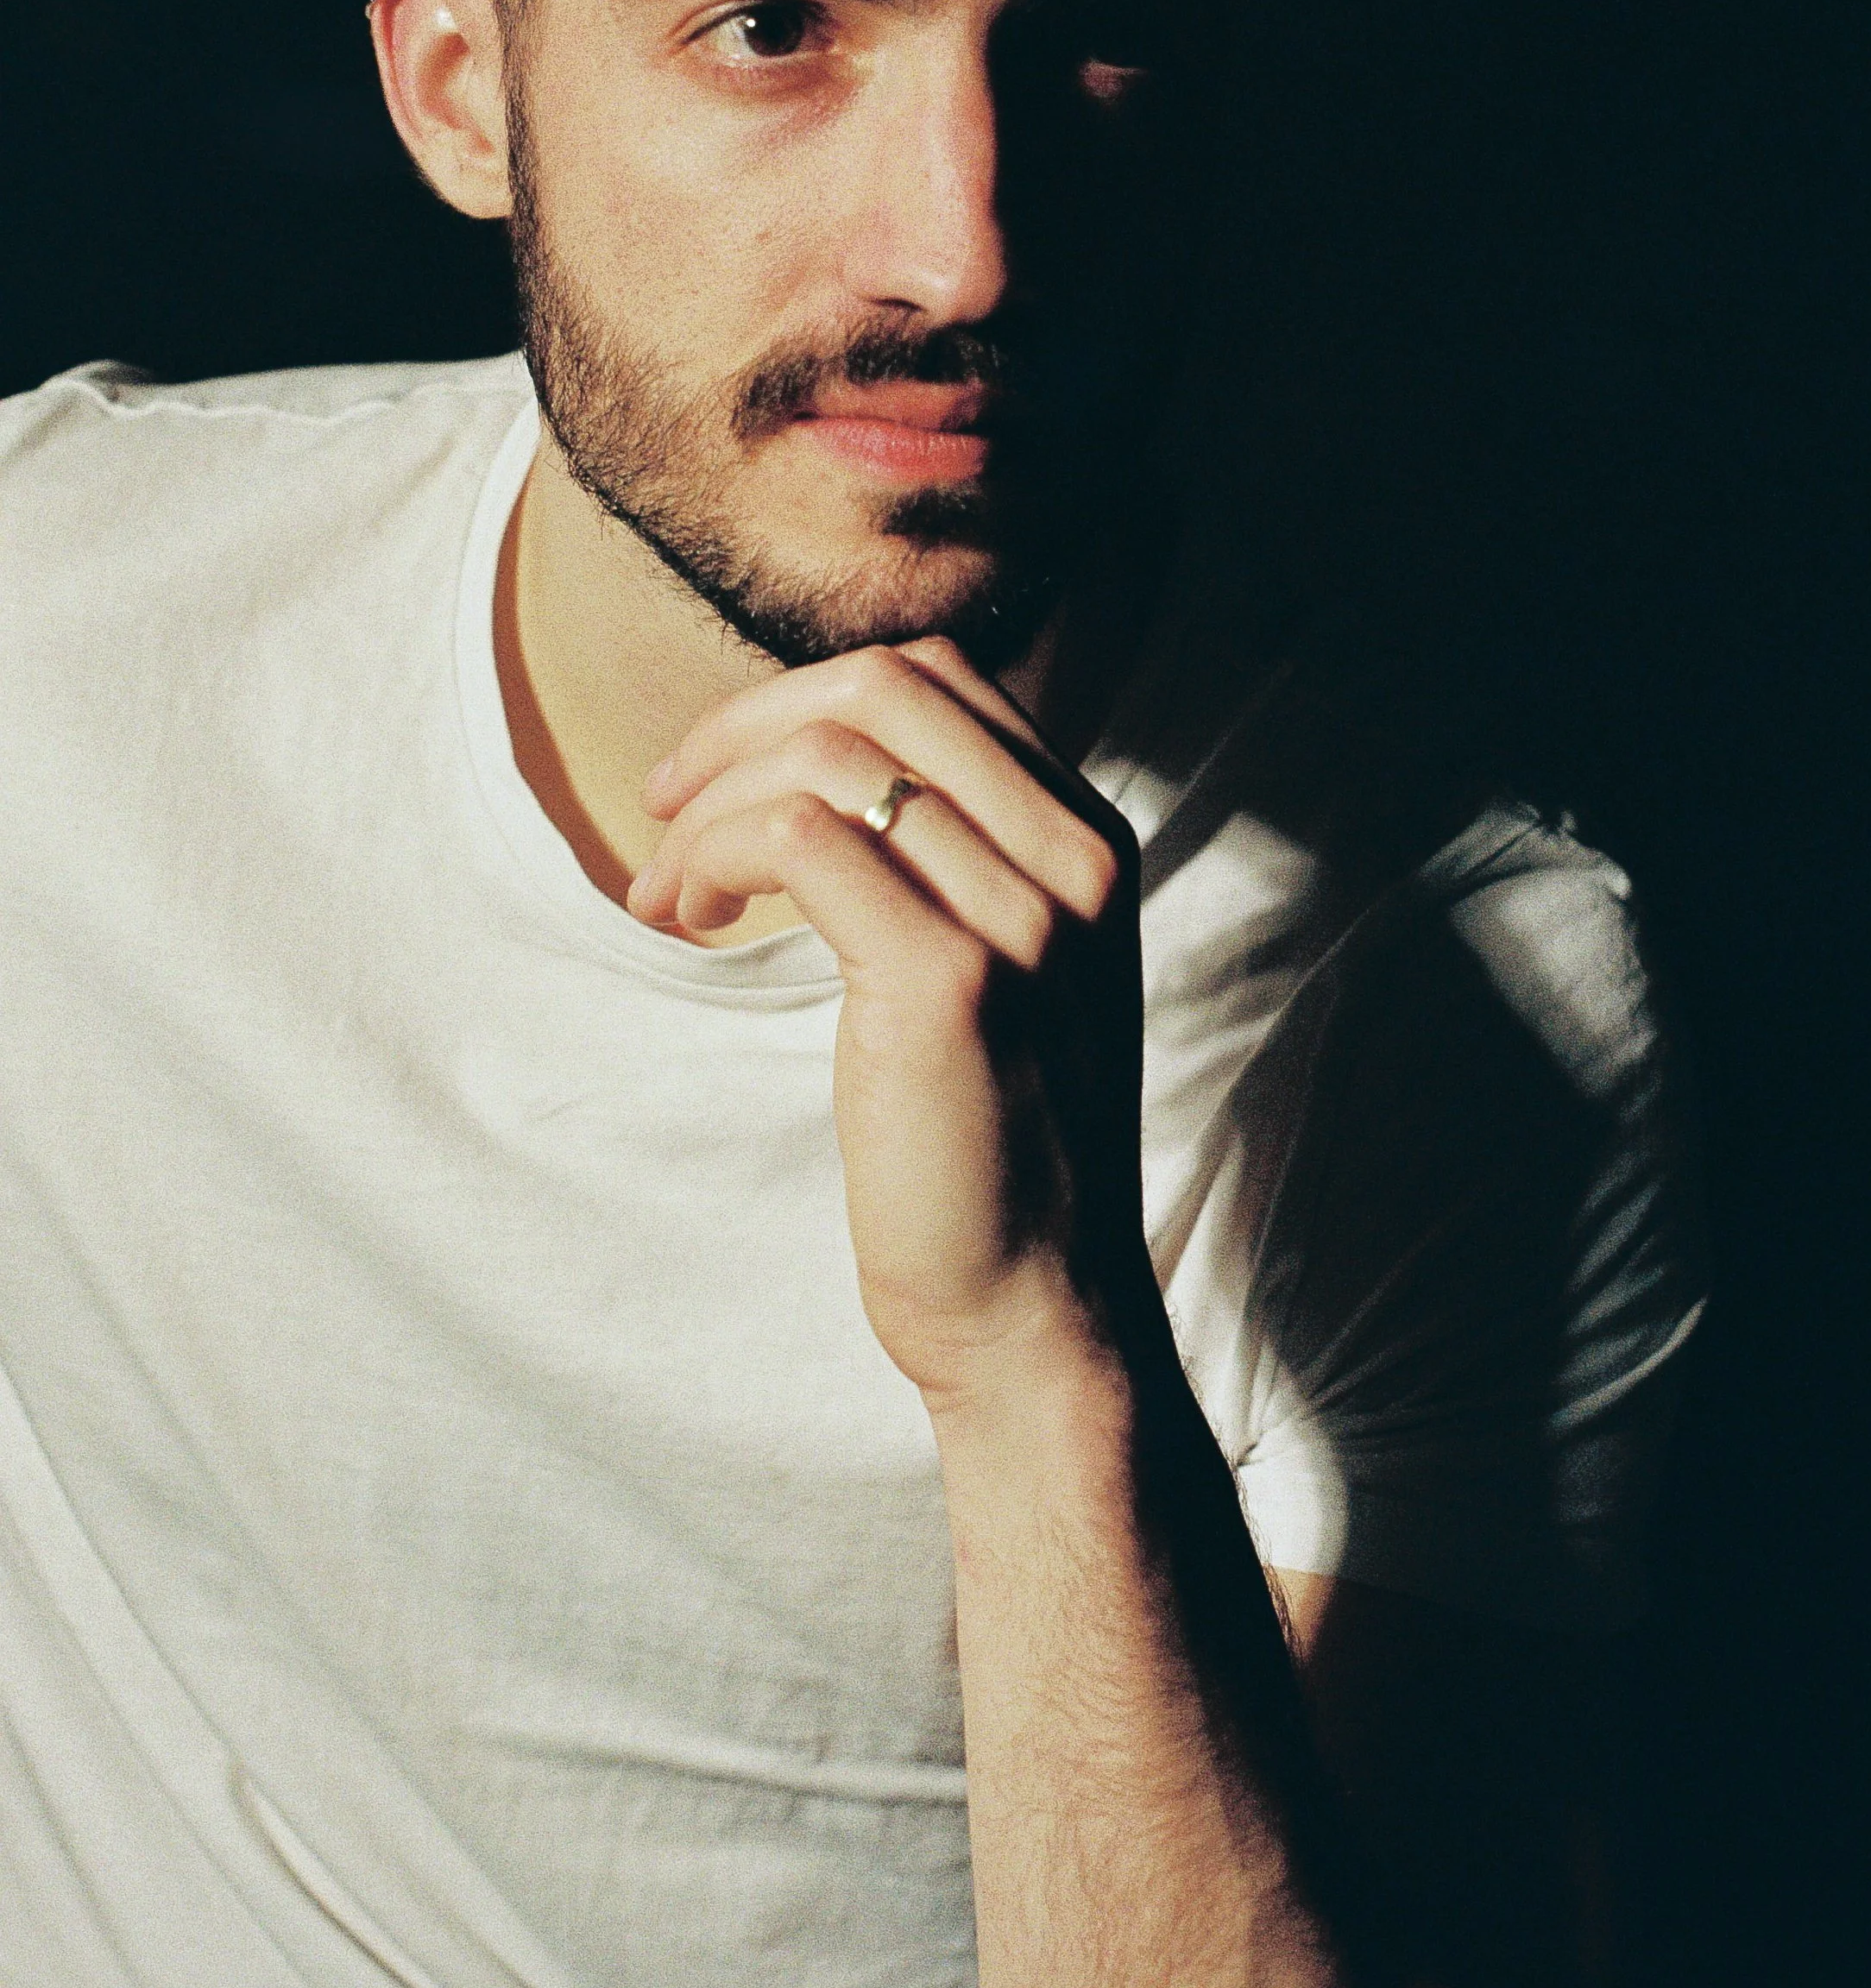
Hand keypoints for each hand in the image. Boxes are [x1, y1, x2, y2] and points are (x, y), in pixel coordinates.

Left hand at [628, 637, 1148, 1404]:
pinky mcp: (948, 981)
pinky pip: (796, 839)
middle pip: (884, 686)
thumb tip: (812, 771)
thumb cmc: (991, 1147)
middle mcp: (1073, 860)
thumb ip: (953, 863)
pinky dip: (712, 857)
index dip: (802, 700)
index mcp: (1089, 842)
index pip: (939, 678)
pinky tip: (689, 923)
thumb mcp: (1005, 970)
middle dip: (743, 725)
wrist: (1036, 1309)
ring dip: (709, 807)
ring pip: (829, 756)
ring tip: (668, 894)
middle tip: (664, 808)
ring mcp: (1021, 916)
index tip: (719, 778)